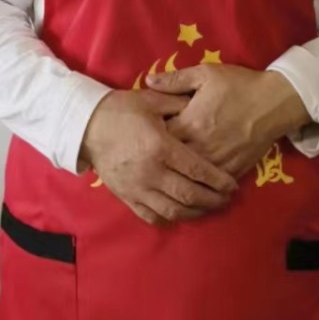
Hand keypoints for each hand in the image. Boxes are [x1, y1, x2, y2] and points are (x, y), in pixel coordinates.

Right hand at [78, 89, 239, 226]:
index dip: (218, 180)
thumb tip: (202, 106)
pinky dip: (170, 219)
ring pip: (173, 211)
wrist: (86, 126)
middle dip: (213, 200)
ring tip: (209, 208)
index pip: (197, 170)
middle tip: (227, 199)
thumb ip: (179, 103)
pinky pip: (152, 216)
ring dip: (196, 213)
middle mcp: (152, 172)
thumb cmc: (121, 110)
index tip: (232, 184)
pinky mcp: (127, 197)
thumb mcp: (151, 100)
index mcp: (160, 147)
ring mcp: (138, 188)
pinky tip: (181, 214)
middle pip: (189, 195)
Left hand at [146, 64, 310, 180]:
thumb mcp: (206, 74)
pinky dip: (201, 185)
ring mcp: (217, 162)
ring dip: (179, 176)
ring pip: (191, 179)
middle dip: (162, 160)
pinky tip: (193, 184)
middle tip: (154, 157)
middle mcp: (201, 147)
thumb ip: (174, 80)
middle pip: (172, 162)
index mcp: (190, 123)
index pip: (160, 138)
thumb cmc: (239, 85)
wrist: (275, 102)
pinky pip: (211, 185)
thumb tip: (147, 81)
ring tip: (169, 173)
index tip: (146, 135)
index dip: (150, 138)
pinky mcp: (233, 171)